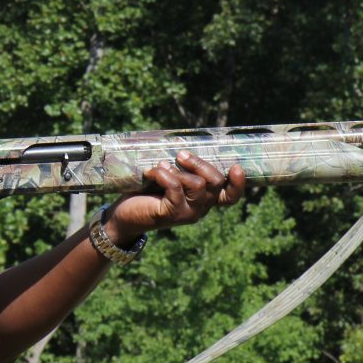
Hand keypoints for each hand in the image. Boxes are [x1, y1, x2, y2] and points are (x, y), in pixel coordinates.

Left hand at [108, 151, 245, 240]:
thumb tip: (183, 147)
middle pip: (216, 182)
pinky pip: (175, 187)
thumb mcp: (169, 178)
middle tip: (181, 154)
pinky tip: (150, 173)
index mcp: (204, 199)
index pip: (229, 197)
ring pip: (198, 184)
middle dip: (200, 163)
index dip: (238, 184)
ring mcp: (187, 213)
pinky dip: (163, 175)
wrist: (124, 215)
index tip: (236, 167)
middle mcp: (200, 208)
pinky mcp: (170, 214)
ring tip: (161, 166)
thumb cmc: (148, 192)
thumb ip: (181, 168)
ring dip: (178, 170)